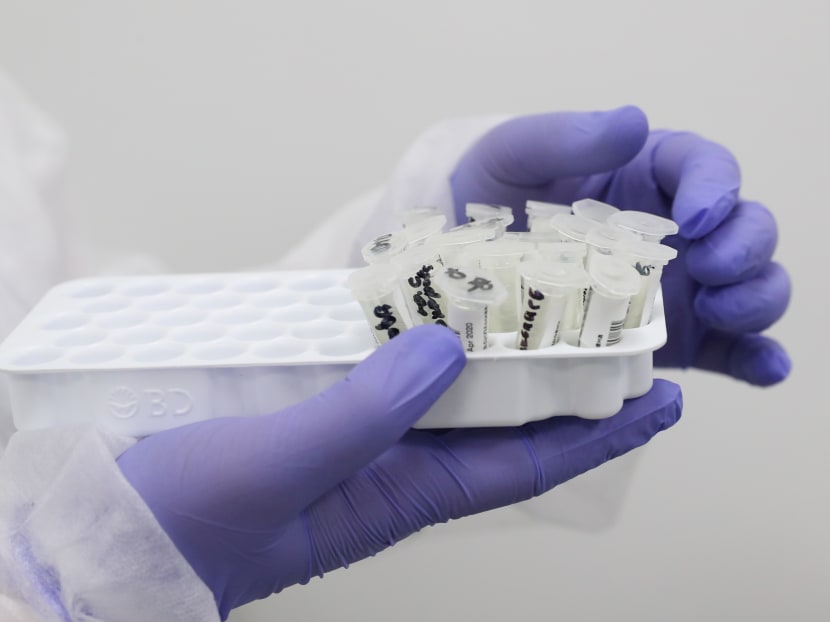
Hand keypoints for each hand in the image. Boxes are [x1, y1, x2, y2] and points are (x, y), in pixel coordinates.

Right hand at [117, 325, 680, 617]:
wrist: (113, 532)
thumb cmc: (190, 520)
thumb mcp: (278, 468)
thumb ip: (362, 414)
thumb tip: (444, 350)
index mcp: (403, 495)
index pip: (526, 462)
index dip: (598, 432)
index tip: (660, 395)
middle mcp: (395, 465)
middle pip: (500, 420)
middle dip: (561, 380)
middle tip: (610, 325)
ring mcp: (359, 436)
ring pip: (448, 390)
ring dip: (496, 352)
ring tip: (541, 300)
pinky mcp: (320, 410)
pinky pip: (389, 371)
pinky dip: (420, 338)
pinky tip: (432, 303)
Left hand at [450, 107, 790, 385]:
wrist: (464, 263)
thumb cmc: (494, 196)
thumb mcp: (515, 157)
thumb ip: (568, 138)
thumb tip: (632, 123)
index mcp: (650, 176)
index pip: (706, 169)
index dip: (716, 188)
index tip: (695, 216)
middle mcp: (678, 232)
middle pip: (747, 230)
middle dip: (744, 249)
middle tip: (707, 268)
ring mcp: (682, 287)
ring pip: (752, 288)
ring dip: (754, 301)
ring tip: (720, 313)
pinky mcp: (678, 338)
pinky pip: (732, 351)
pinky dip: (758, 360)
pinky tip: (765, 367)